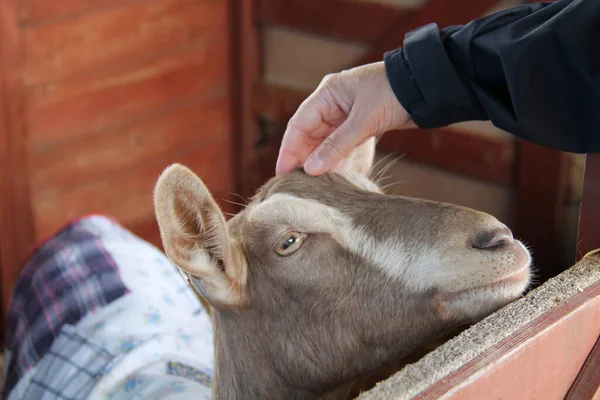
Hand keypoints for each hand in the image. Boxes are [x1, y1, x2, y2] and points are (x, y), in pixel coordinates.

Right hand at [275, 62, 414, 175]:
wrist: (427, 87)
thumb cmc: (394, 93)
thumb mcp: (364, 121)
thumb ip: (337, 146)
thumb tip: (312, 168)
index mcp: (327, 93)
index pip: (299, 124)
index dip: (289, 150)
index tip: (283, 172)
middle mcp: (333, 103)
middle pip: (310, 134)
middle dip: (303, 158)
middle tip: (295, 183)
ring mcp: (347, 114)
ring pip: (325, 141)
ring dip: (320, 160)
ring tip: (311, 183)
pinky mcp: (361, 124)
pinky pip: (341, 144)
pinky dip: (336, 158)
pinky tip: (331, 174)